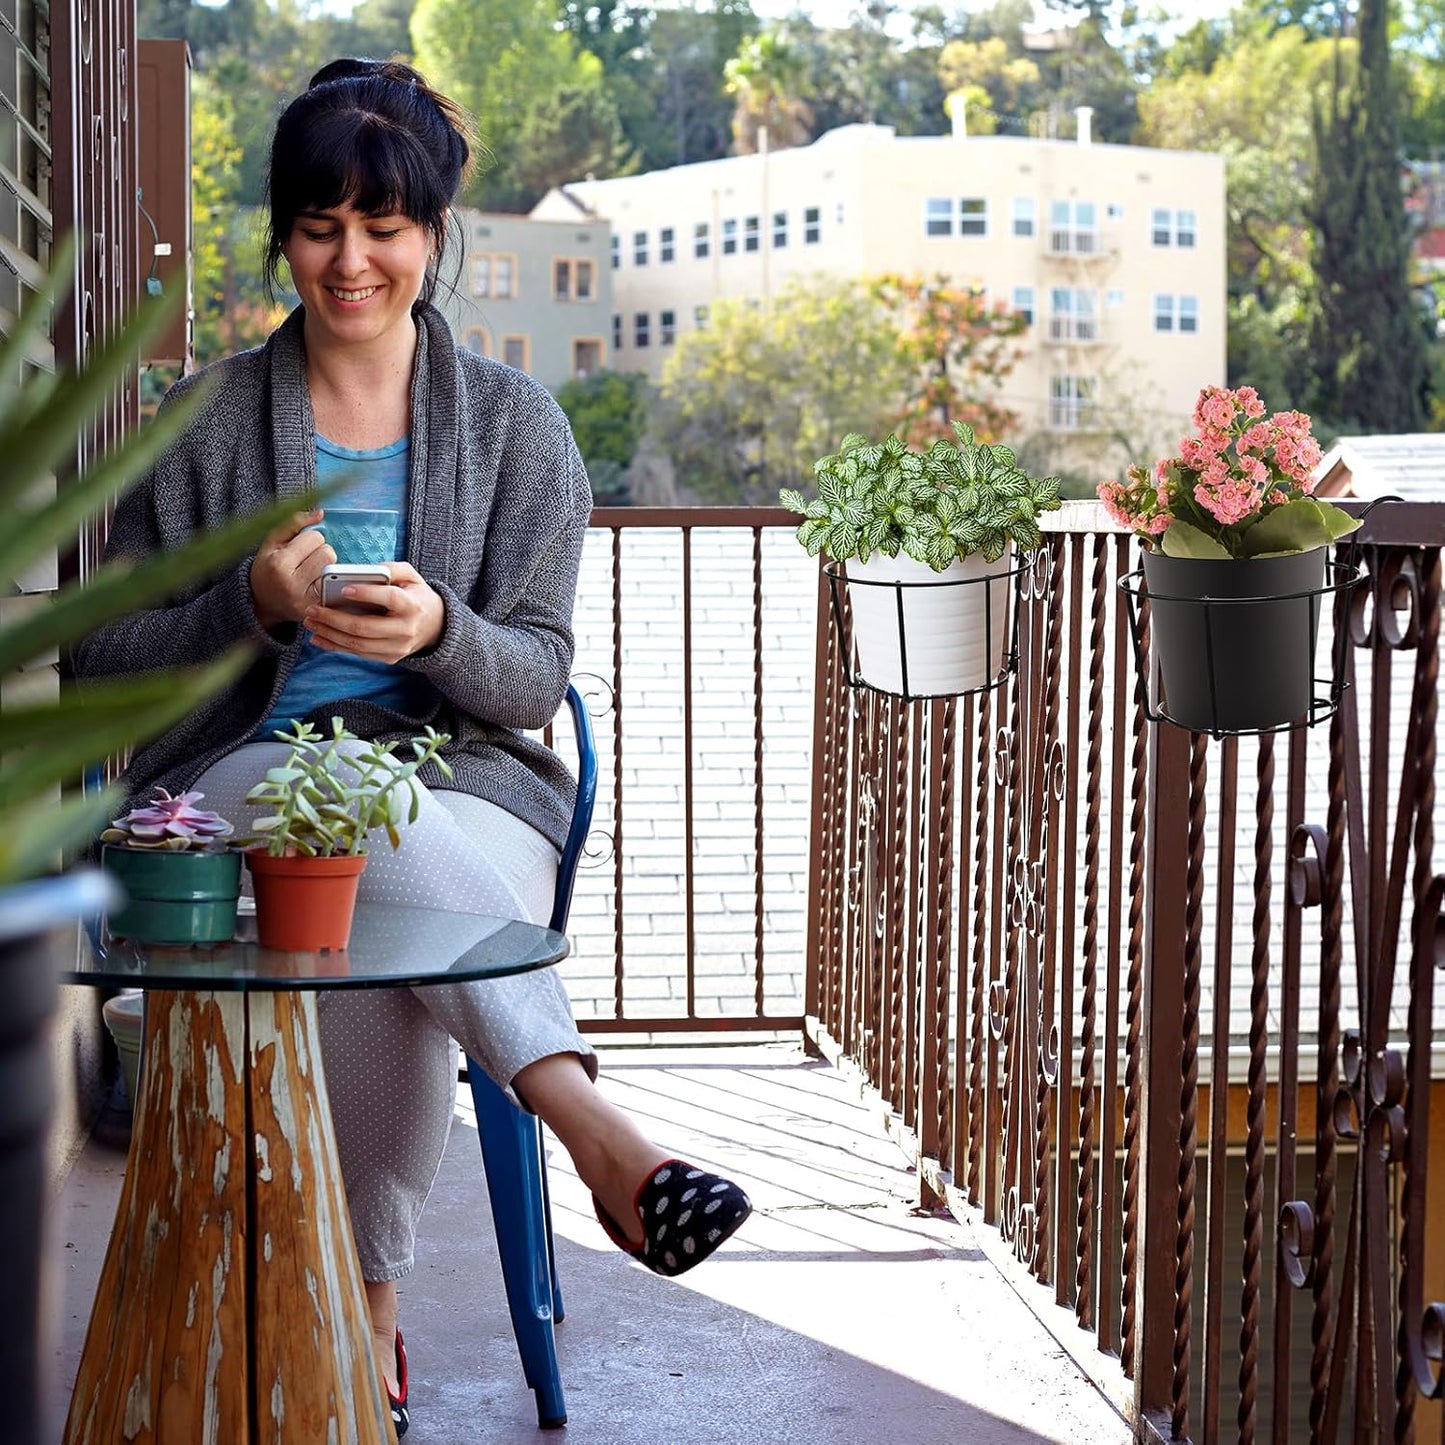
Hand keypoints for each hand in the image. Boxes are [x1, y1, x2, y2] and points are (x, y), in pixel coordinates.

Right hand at [251, 509, 333, 628]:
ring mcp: (308, 600)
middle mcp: (293, 584)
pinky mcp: (319, 610)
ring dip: (327, 568)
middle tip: (306, 562)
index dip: (309, 540)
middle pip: (328, 553)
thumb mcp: (272, 541)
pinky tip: (320, 585)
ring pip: (335, 570)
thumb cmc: (268, 568)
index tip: (298, 549)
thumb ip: (294, 522)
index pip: (315, 538)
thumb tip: (320, 513)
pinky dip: (332, 583)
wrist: (262, 603)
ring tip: (311, 574)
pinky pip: (338, 587)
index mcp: (279, 564)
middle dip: (320, 553)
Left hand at [303, 562, 445, 663]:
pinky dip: (335, 646)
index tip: (344, 589)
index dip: (367, 594)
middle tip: (312, 609)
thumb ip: (393, 568)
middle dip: (334, 618)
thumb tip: (366, 570)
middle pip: (365, 627)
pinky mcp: (388, 658)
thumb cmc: (416, 596)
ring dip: (329, 634)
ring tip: (310, 622)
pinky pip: (358, 654)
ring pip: (357, 644)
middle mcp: (406, 630)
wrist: (435, 627)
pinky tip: (319, 637)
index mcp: (413, 605)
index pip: (390, 599)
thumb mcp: (412, 577)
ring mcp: (397, 647)